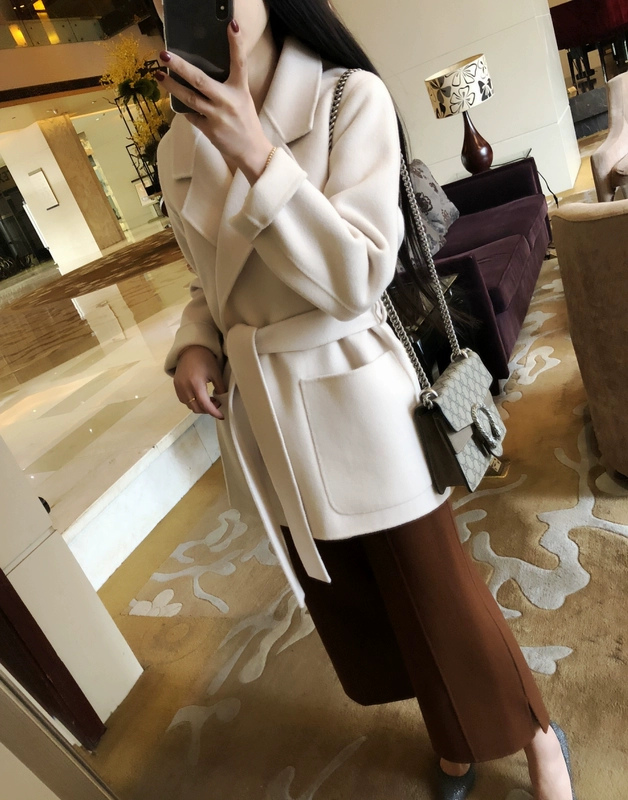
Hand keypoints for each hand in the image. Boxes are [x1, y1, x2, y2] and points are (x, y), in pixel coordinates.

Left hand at [157, 21, 273, 183]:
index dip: (236, 44)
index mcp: (240, 90)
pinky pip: (191, 116)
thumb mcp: (242, 100)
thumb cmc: (246, 124)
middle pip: (200, 80)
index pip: (240, 62)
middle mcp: (228, 101)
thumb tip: (203, 74)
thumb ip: (227, 86)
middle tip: (164, 55)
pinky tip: (178, 104)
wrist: (252, 152)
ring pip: (189, 98)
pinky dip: (184, 109)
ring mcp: (217, 116)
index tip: (232, 25)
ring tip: (159, 76)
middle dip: (180, 66)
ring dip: (172, 87)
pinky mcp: (209, 130)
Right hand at [174, 346, 225, 419]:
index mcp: (196, 384)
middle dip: (207, 410)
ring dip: (200, 406)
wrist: (190, 349)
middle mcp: (185, 388)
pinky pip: (184, 400)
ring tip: (209, 399)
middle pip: (196, 408)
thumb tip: (223, 398)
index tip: (222, 416)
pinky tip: (199, 396)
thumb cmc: (205, 359)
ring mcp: (179, 387)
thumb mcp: (216, 373)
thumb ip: (220, 387)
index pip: (205, 405)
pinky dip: (192, 402)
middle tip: (217, 403)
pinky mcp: (176, 386)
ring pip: (189, 405)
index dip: (214, 412)